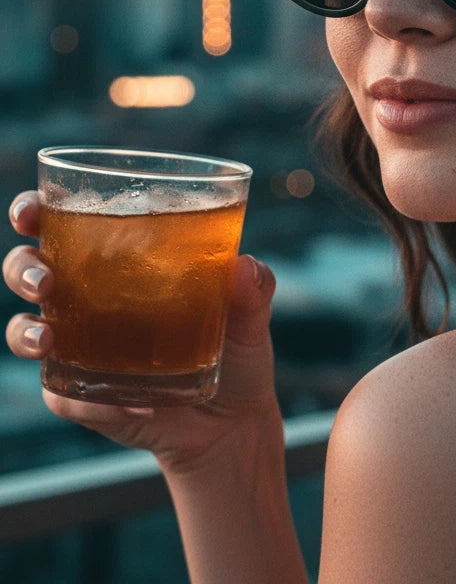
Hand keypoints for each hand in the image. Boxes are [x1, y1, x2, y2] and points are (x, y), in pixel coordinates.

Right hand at [4, 191, 281, 475]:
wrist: (233, 420)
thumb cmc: (237, 348)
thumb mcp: (252, 313)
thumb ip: (255, 286)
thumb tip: (244, 266)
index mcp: (122, 259)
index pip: (66, 222)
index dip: (34, 212)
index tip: (31, 211)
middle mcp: (90, 296)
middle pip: (30, 267)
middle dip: (22, 267)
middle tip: (46, 279)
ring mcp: (81, 346)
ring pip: (25, 328)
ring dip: (25, 331)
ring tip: (50, 339)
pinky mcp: (82, 394)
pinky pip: (64, 393)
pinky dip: (87, 397)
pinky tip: (132, 401)